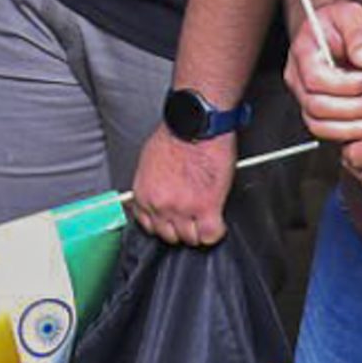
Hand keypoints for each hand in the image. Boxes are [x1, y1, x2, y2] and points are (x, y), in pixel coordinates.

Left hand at [129, 127, 233, 246]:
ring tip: (206, 214)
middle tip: (192, 215)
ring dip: (200, 229)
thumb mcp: (149, 161)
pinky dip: (216, 231)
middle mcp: (160, 205)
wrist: (197, 123)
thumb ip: (151, 185)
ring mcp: (182, 209)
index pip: (150, 227)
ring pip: (191, 239)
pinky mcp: (206, 207)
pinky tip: (217, 220)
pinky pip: (211, 235)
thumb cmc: (177, 133)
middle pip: (170, 236)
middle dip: (182, 227)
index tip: (172, 220)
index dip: (165, 224)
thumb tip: (157, 195)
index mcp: (144, 194)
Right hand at [285, 0, 361, 157]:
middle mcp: (298, 79)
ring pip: (319, 125)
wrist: (332, 29)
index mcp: (303, 53)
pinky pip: (329, 132)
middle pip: (317, 106)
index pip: (316, 78)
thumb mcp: (351, 14)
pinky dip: (352, 135)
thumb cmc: (339, 22)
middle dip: (355, 110)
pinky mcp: (318, 112)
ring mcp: (305, 97)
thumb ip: (358, 34)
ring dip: (354, 128)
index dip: (347, 85)